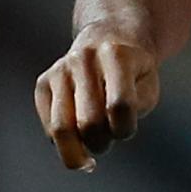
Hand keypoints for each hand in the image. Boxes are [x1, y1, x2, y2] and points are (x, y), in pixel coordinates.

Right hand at [34, 34, 159, 170]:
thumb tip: (99, 132)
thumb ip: (133, 110)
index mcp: (116, 54)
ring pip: (61, 128)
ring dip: (78, 152)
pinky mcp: (43, 83)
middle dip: (102, 143)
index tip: (127, 129)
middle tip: (108, 139)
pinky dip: (65, 143)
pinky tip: (77, 136)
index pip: (119, 106)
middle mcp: (83, 58)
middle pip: (89, 122)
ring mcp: (60, 70)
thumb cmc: (133, 73)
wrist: (108, 40)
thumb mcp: (147, 88)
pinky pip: (49, 129)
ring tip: (90, 152)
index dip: (126, 129)